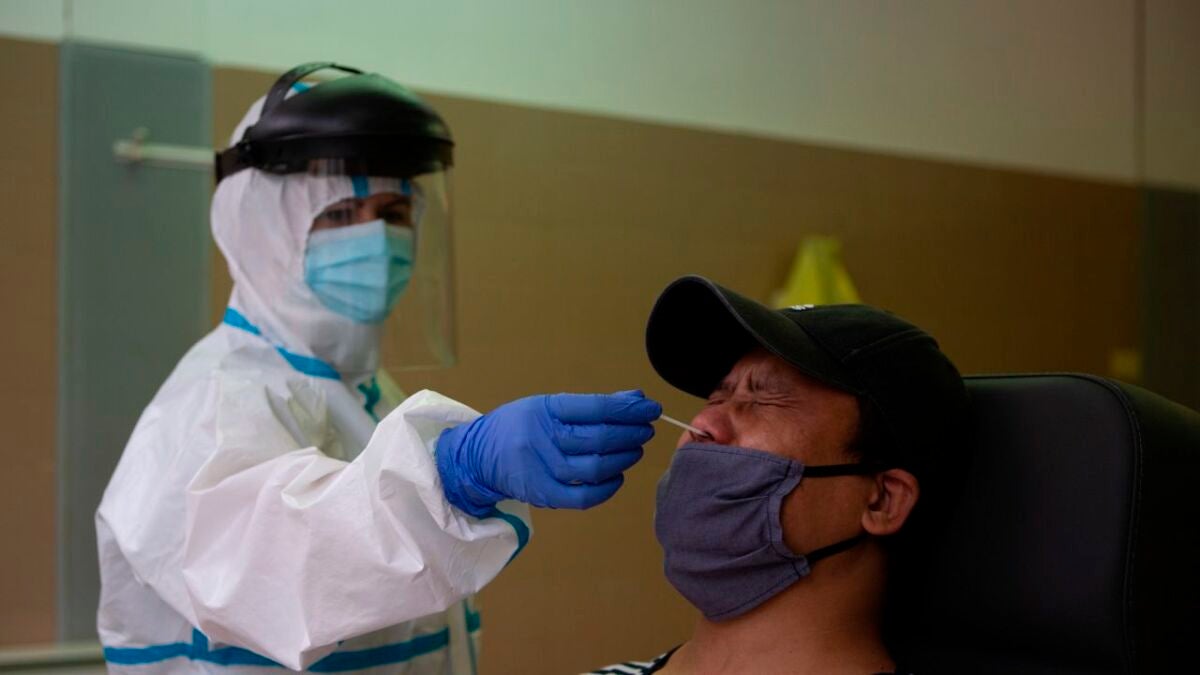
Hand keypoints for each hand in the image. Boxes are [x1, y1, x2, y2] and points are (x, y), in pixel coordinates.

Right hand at [436, 390, 661, 515]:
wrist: (478, 456)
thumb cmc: (521, 426)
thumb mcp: (549, 406)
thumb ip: (592, 405)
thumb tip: (636, 398)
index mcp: (544, 409)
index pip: (595, 407)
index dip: (628, 408)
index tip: (650, 408)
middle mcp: (541, 438)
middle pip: (599, 438)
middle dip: (631, 434)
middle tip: (646, 430)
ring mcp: (540, 469)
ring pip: (594, 468)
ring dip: (623, 459)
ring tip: (634, 450)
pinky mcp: (542, 495)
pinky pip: (582, 497)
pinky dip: (606, 489)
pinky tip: (618, 476)